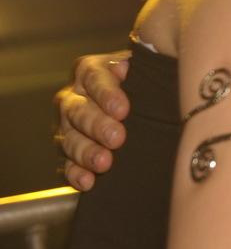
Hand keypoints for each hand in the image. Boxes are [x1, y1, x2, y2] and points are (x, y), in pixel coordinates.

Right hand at [54, 51, 131, 190]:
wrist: (142, 102)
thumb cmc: (145, 79)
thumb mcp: (145, 67)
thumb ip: (140, 66)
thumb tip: (128, 68)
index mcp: (90, 71)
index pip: (93, 78)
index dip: (106, 94)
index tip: (123, 110)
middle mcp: (74, 97)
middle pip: (79, 110)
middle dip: (98, 125)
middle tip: (117, 138)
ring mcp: (68, 126)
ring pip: (70, 139)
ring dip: (87, 152)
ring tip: (105, 162)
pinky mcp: (70, 152)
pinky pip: (67, 164)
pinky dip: (76, 174)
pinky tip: (89, 181)